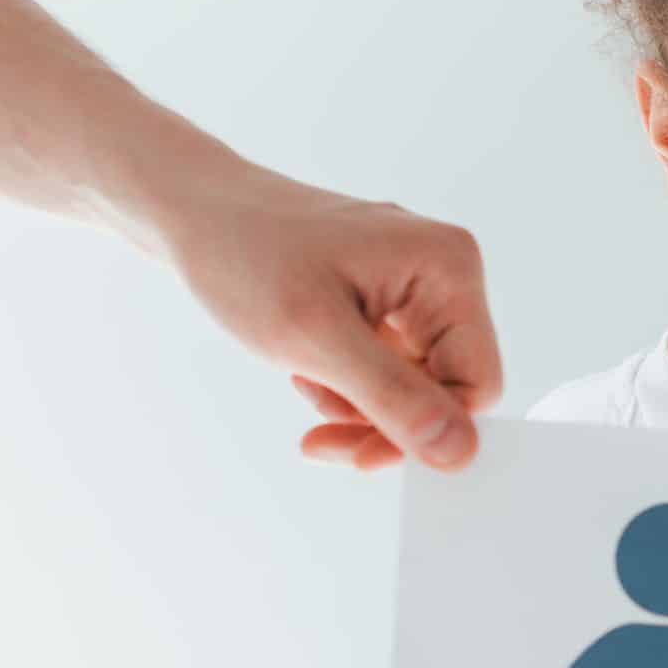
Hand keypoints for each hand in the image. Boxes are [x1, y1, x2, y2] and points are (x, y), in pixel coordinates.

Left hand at [158, 163, 502, 471]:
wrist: (190, 211)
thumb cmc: (245, 256)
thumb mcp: (316, 338)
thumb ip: (393, 398)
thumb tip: (460, 454)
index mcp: (448, 267)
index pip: (477, 383)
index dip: (427, 431)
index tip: (361, 456)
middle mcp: (444, 271)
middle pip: (447, 388)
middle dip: (383, 419)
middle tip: (322, 438)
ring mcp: (415, 284)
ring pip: (415, 384)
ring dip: (358, 404)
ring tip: (304, 380)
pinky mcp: (386, 297)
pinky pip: (388, 366)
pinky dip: (346, 383)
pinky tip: (306, 367)